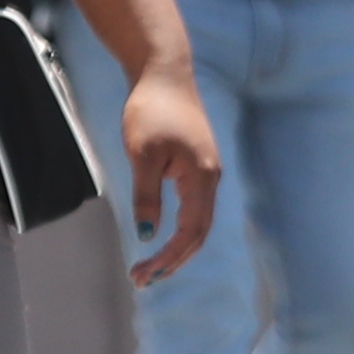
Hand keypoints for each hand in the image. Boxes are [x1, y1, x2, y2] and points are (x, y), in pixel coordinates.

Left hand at [119, 62, 221, 289]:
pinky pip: (194, 208)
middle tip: (142, 279)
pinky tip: (161, 236)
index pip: (191, 232)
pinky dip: (179, 229)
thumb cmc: (151, 110)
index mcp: (202, 178)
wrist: (164, 74)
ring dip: (176, 248)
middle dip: (173, 261)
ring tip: (150, 265)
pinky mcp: (197, 166)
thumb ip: (147, 195)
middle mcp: (210, 179)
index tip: (143, 274)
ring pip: (198, 222)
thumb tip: (148, 234)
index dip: (169, 257)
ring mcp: (206, 172)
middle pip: (199, 234)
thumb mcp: (142, 154)